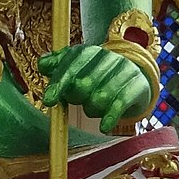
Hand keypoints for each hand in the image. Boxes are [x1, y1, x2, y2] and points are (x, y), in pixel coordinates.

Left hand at [39, 43, 154, 131]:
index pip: (70, 65)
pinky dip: (109, 117)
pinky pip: (120, 105)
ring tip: (94, 106)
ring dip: (92, 109)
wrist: (135, 76)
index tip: (48, 100)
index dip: (58, 83)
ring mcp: (123, 71)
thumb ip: (57, 64)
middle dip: (77, 97)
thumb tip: (42, 64)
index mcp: (88, 51)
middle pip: (83, 84)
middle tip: (80, 99)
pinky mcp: (136, 86)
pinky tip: (104, 126)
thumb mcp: (77, 65)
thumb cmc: (97, 73)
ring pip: (99, 98)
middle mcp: (106, 57)